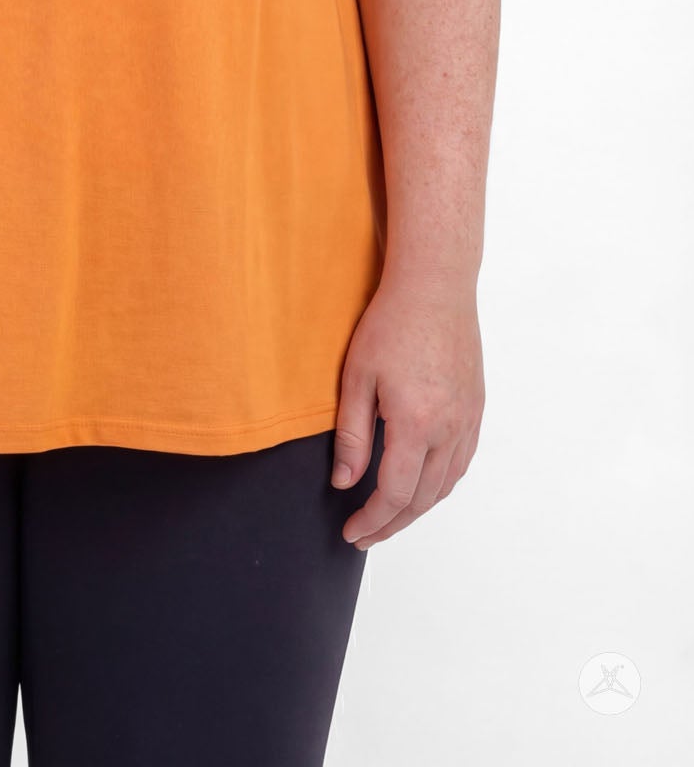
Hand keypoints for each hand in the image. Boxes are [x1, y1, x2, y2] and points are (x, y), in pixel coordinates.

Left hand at [331, 270, 483, 550]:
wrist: (435, 287)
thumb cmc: (391, 324)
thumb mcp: (357, 377)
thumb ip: (351, 435)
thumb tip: (345, 482)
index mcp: (416, 423)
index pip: (394, 493)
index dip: (372, 519)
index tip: (352, 532)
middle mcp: (449, 429)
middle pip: (422, 498)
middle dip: (392, 523)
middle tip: (366, 535)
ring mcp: (468, 421)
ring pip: (446, 485)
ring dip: (418, 508)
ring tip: (390, 517)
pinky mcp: (476, 409)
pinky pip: (461, 462)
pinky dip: (440, 484)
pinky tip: (422, 485)